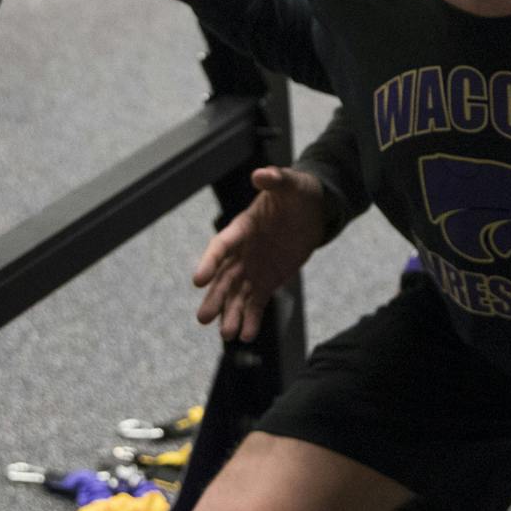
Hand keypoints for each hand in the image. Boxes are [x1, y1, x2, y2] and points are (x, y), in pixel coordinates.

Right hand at [193, 166, 327, 341]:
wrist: (312, 210)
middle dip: (215, 298)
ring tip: (228, 335)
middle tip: (203, 319)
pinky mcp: (267, 281)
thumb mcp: (291, 184)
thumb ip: (276, 180)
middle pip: (224, 278)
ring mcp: (253, 268)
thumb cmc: (298, 193)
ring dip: (231, 314)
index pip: (221, 246)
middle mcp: (243, 251)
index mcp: (242, 227)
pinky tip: (247, 335)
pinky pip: (256, 302)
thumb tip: (261, 175)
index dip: (209, 262)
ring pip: (237, 295)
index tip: (198, 279)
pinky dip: (251, 319)